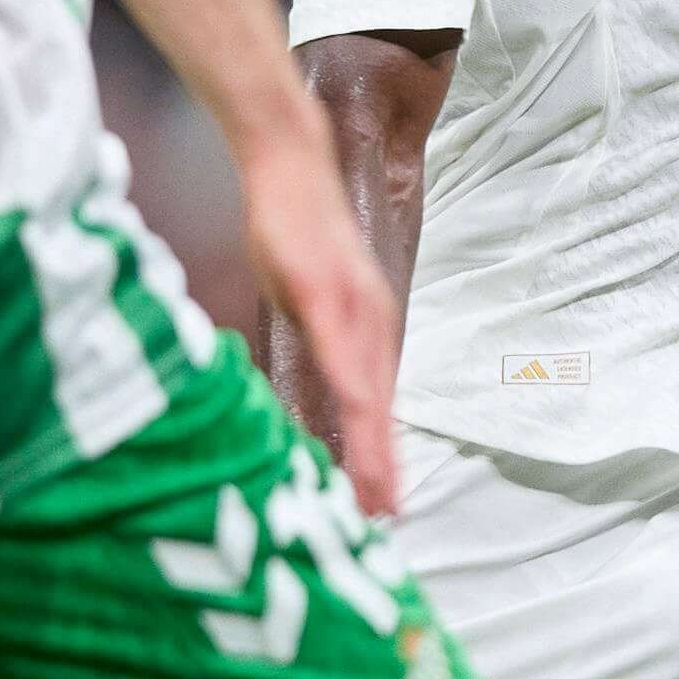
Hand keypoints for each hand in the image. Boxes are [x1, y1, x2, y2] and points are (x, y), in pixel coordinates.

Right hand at [246, 140, 406, 517]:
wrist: (291, 163)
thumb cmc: (291, 233)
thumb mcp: (301, 300)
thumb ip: (312, 343)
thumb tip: (307, 387)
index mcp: (364, 327)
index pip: (374, 404)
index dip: (379, 455)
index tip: (382, 501)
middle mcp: (371, 321)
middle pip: (381, 407)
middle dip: (383, 465)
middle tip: (387, 515)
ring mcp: (354, 306)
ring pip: (370, 389)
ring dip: (374, 443)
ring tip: (377, 491)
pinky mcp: (327, 289)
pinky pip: (344, 349)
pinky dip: (354, 389)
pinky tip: (359, 419)